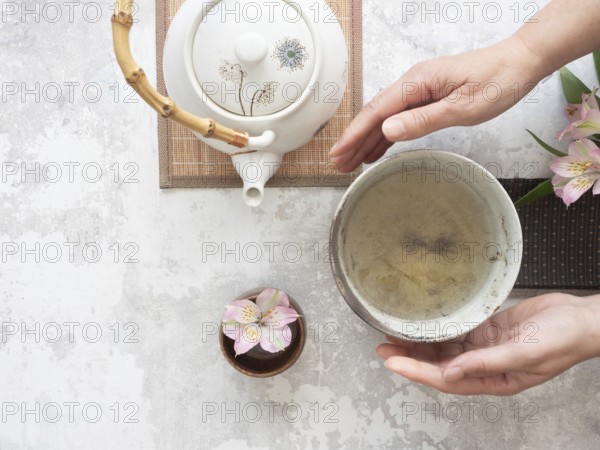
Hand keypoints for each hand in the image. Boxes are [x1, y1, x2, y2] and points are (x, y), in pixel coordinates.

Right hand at [329, 36, 545, 172]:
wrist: (519, 62)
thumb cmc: (497, 82)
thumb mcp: (463, 107)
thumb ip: (423, 120)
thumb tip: (386, 130)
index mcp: (417, 83)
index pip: (377, 112)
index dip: (355, 134)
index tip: (338, 153)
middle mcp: (412, 84)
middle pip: (375, 116)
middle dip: (354, 141)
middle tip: (337, 165)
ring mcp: (419, 91)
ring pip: (384, 119)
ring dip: (366, 141)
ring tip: (350, 163)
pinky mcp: (427, 97)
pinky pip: (399, 120)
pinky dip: (385, 137)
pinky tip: (376, 152)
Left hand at [376, 293, 599, 395]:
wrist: (579, 318)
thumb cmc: (561, 340)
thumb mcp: (523, 354)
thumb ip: (486, 364)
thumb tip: (451, 373)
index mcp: (492, 379)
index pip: (445, 379)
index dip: (416, 371)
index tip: (392, 363)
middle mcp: (484, 364)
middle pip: (439, 364)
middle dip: (411, 357)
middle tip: (383, 347)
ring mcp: (485, 346)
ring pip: (445, 346)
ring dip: (421, 342)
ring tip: (395, 334)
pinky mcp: (489, 328)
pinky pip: (458, 330)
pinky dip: (440, 327)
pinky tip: (424, 321)